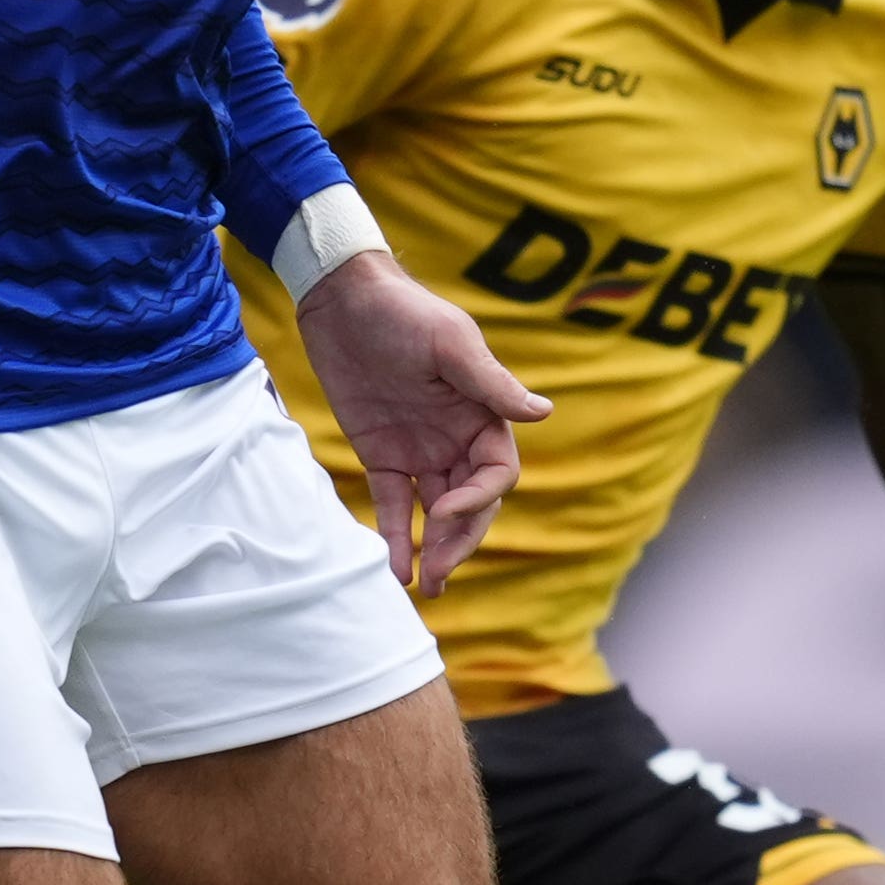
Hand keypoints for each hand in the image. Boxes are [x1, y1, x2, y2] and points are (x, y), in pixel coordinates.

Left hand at [293, 251, 547, 595]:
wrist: (341, 298)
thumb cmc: (403, 312)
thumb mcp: (450, 344)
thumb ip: (491, 384)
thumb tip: (543, 413)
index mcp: (482, 414)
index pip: (496, 474)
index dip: (478, 500)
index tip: (445, 511)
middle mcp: (456, 438)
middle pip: (472, 503)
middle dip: (460, 541)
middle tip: (440, 575)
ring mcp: (420, 449)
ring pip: (436, 512)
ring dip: (435, 549)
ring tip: (426, 586)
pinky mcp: (382, 454)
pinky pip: (393, 503)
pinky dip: (395, 536)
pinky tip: (395, 570)